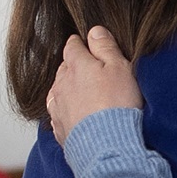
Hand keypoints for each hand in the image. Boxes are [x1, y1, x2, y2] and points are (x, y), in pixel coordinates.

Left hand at [47, 26, 142, 145]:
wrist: (106, 146)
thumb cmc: (116, 105)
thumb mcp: (120, 68)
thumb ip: (106, 47)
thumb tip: (94, 31)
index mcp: (75, 65)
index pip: (73, 46)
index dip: (81, 44)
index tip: (88, 46)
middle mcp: (60, 84)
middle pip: (64, 68)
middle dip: (76, 68)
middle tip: (93, 73)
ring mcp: (57, 107)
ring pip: (60, 91)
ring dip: (70, 91)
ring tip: (88, 98)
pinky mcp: (59, 129)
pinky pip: (60, 114)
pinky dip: (69, 112)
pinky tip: (81, 117)